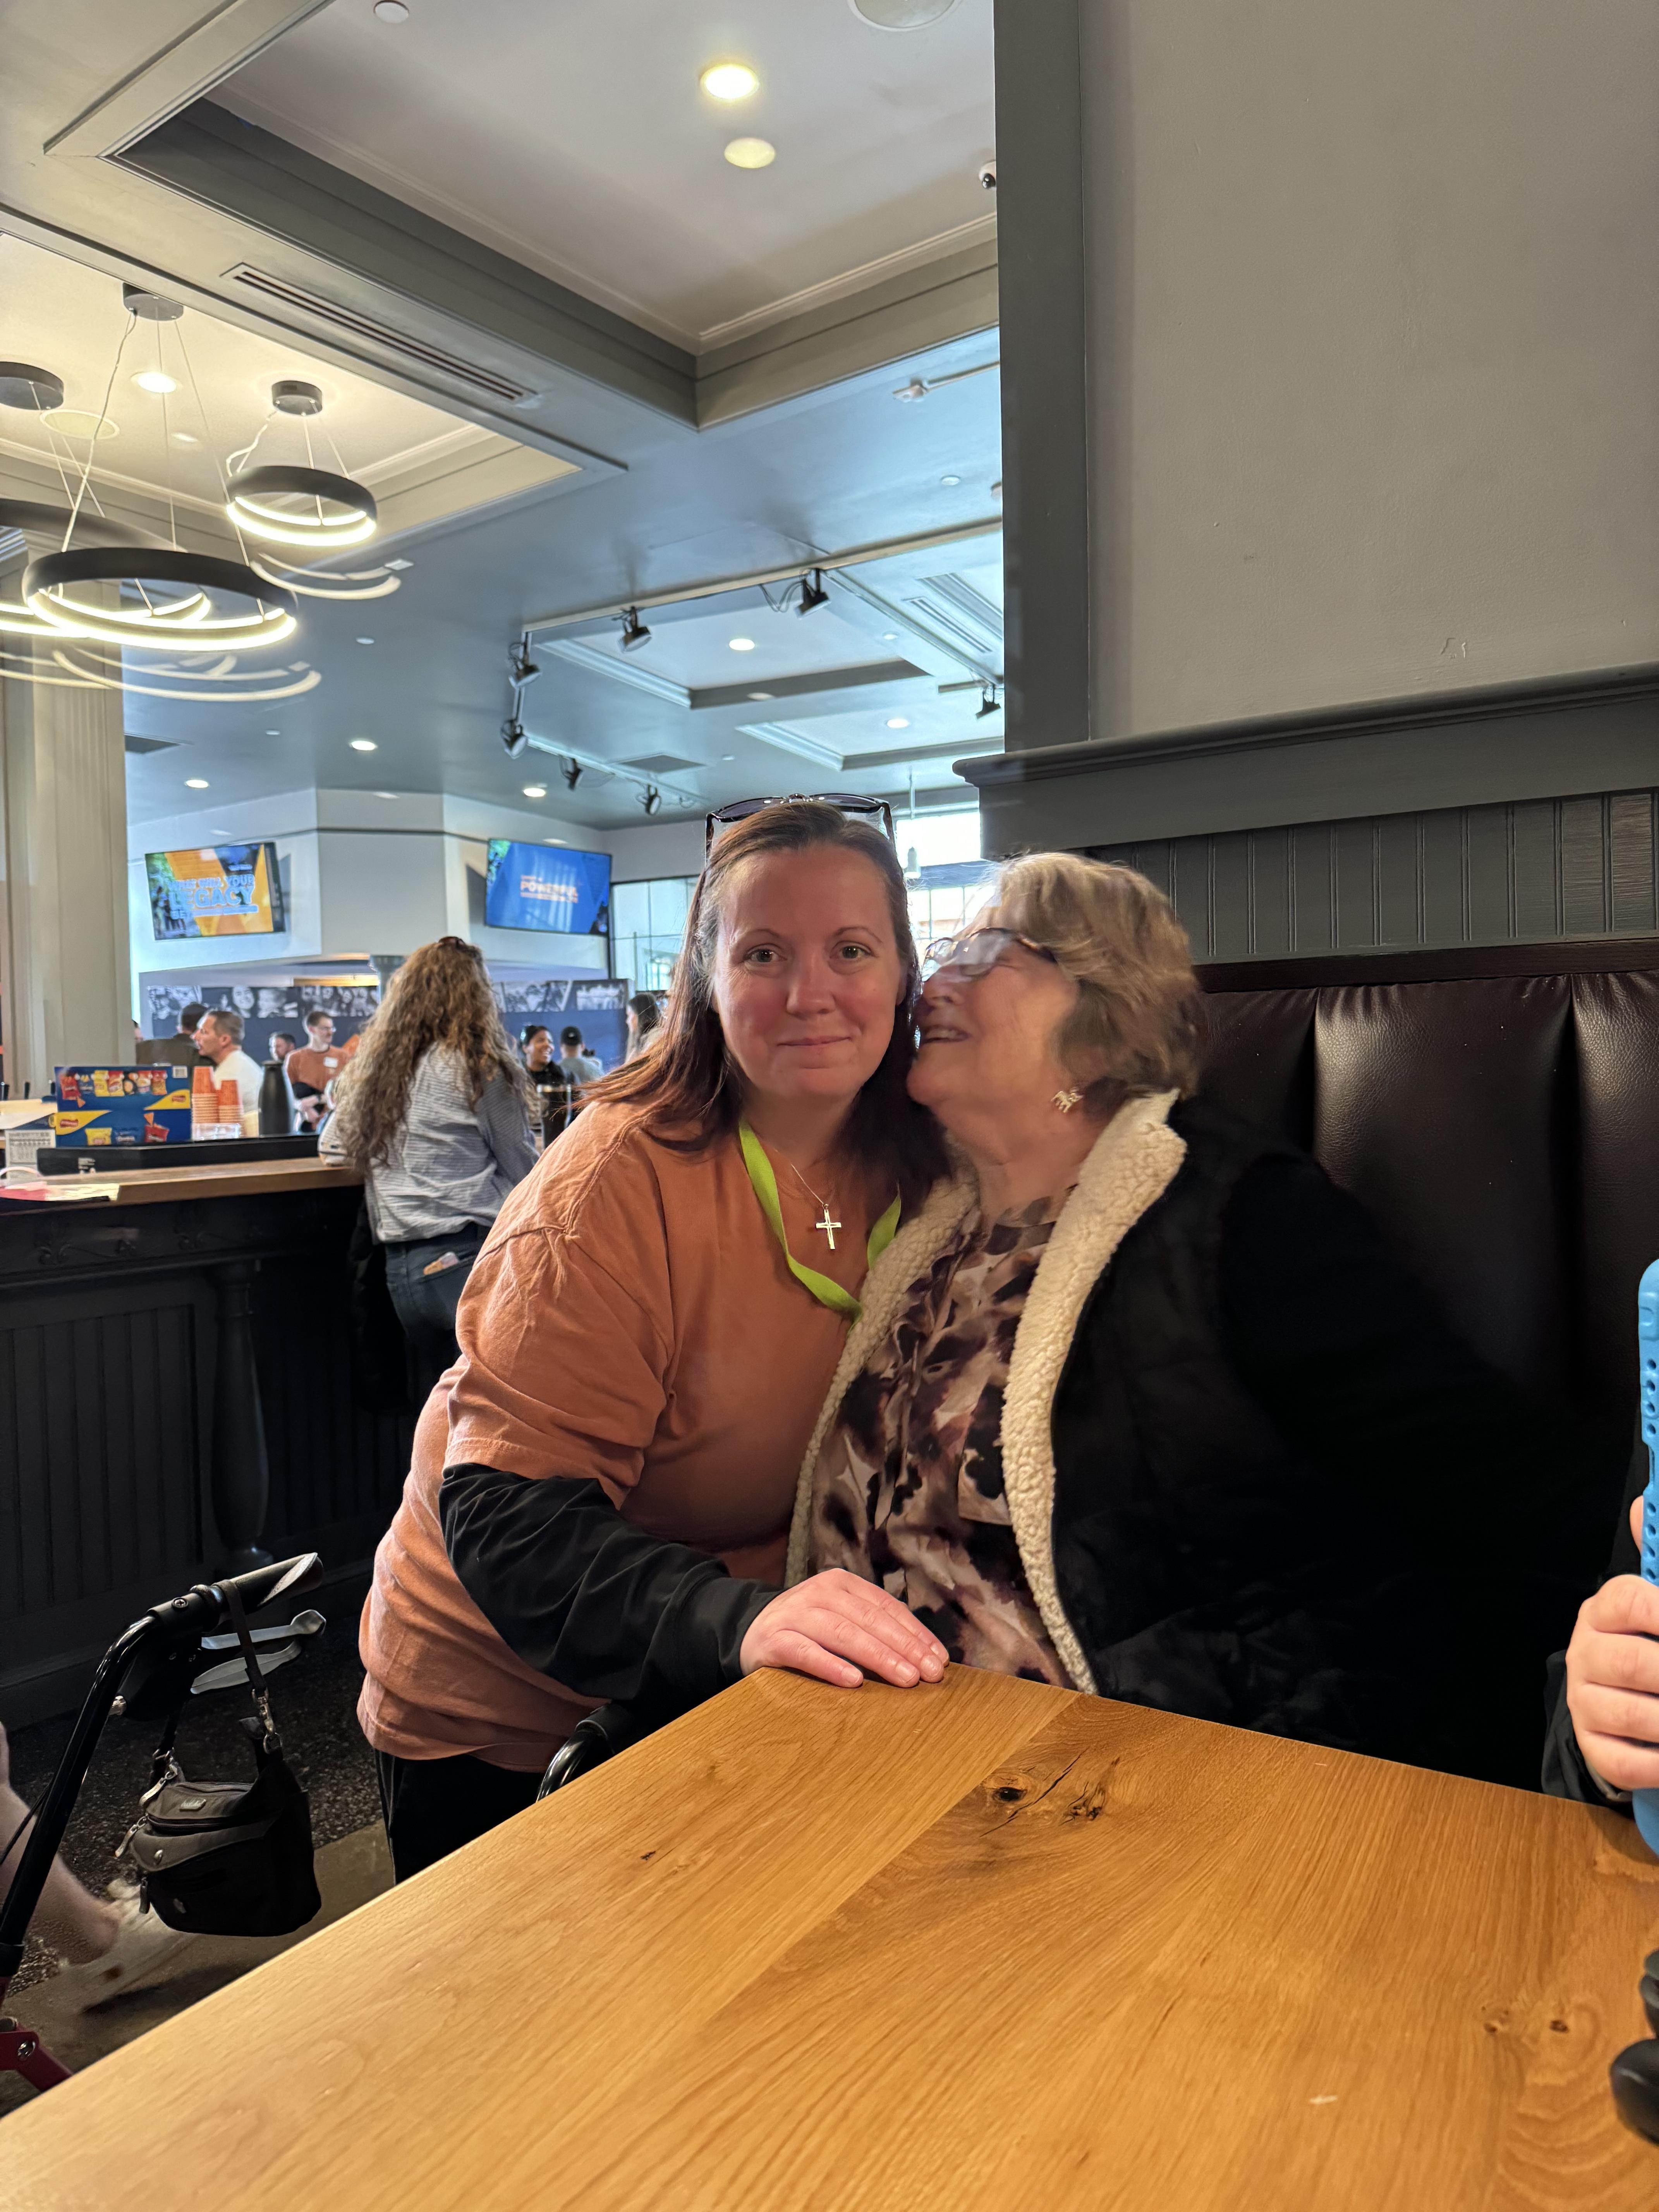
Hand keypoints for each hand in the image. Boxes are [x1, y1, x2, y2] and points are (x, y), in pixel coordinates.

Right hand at [740, 1570, 947, 1690]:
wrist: (749, 1631)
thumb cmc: (809, 1630)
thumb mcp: (841, 1618)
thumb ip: (875, 1629)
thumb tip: (925, 1656)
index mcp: (842, 1584)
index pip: (887, 1607)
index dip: (916, 1633)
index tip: (940, 1659)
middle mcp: (820, 1593)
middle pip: (870, 1620)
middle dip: (905, 1647)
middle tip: (931, 1674)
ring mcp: (795, 1614)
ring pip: (843, 1633)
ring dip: (878, 1657)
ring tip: (905, 1679)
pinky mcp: (774, 1639)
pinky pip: (805, 1651)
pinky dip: (830, 1665)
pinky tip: (853, 1681)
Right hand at [1564, 1497, 1658, 1791]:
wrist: (1625, 1697)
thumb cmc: (1652, 1641)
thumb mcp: (1656, 1601)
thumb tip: (1643, 1509)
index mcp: (1606, 1609)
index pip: (1629, 1601)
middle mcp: (1587, 1651)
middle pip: (1634, 1662)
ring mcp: (1585, 1699)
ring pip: (1630, 1713)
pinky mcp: (1591, 1743)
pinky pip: (1622, 1760)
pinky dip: (1658, 1764)